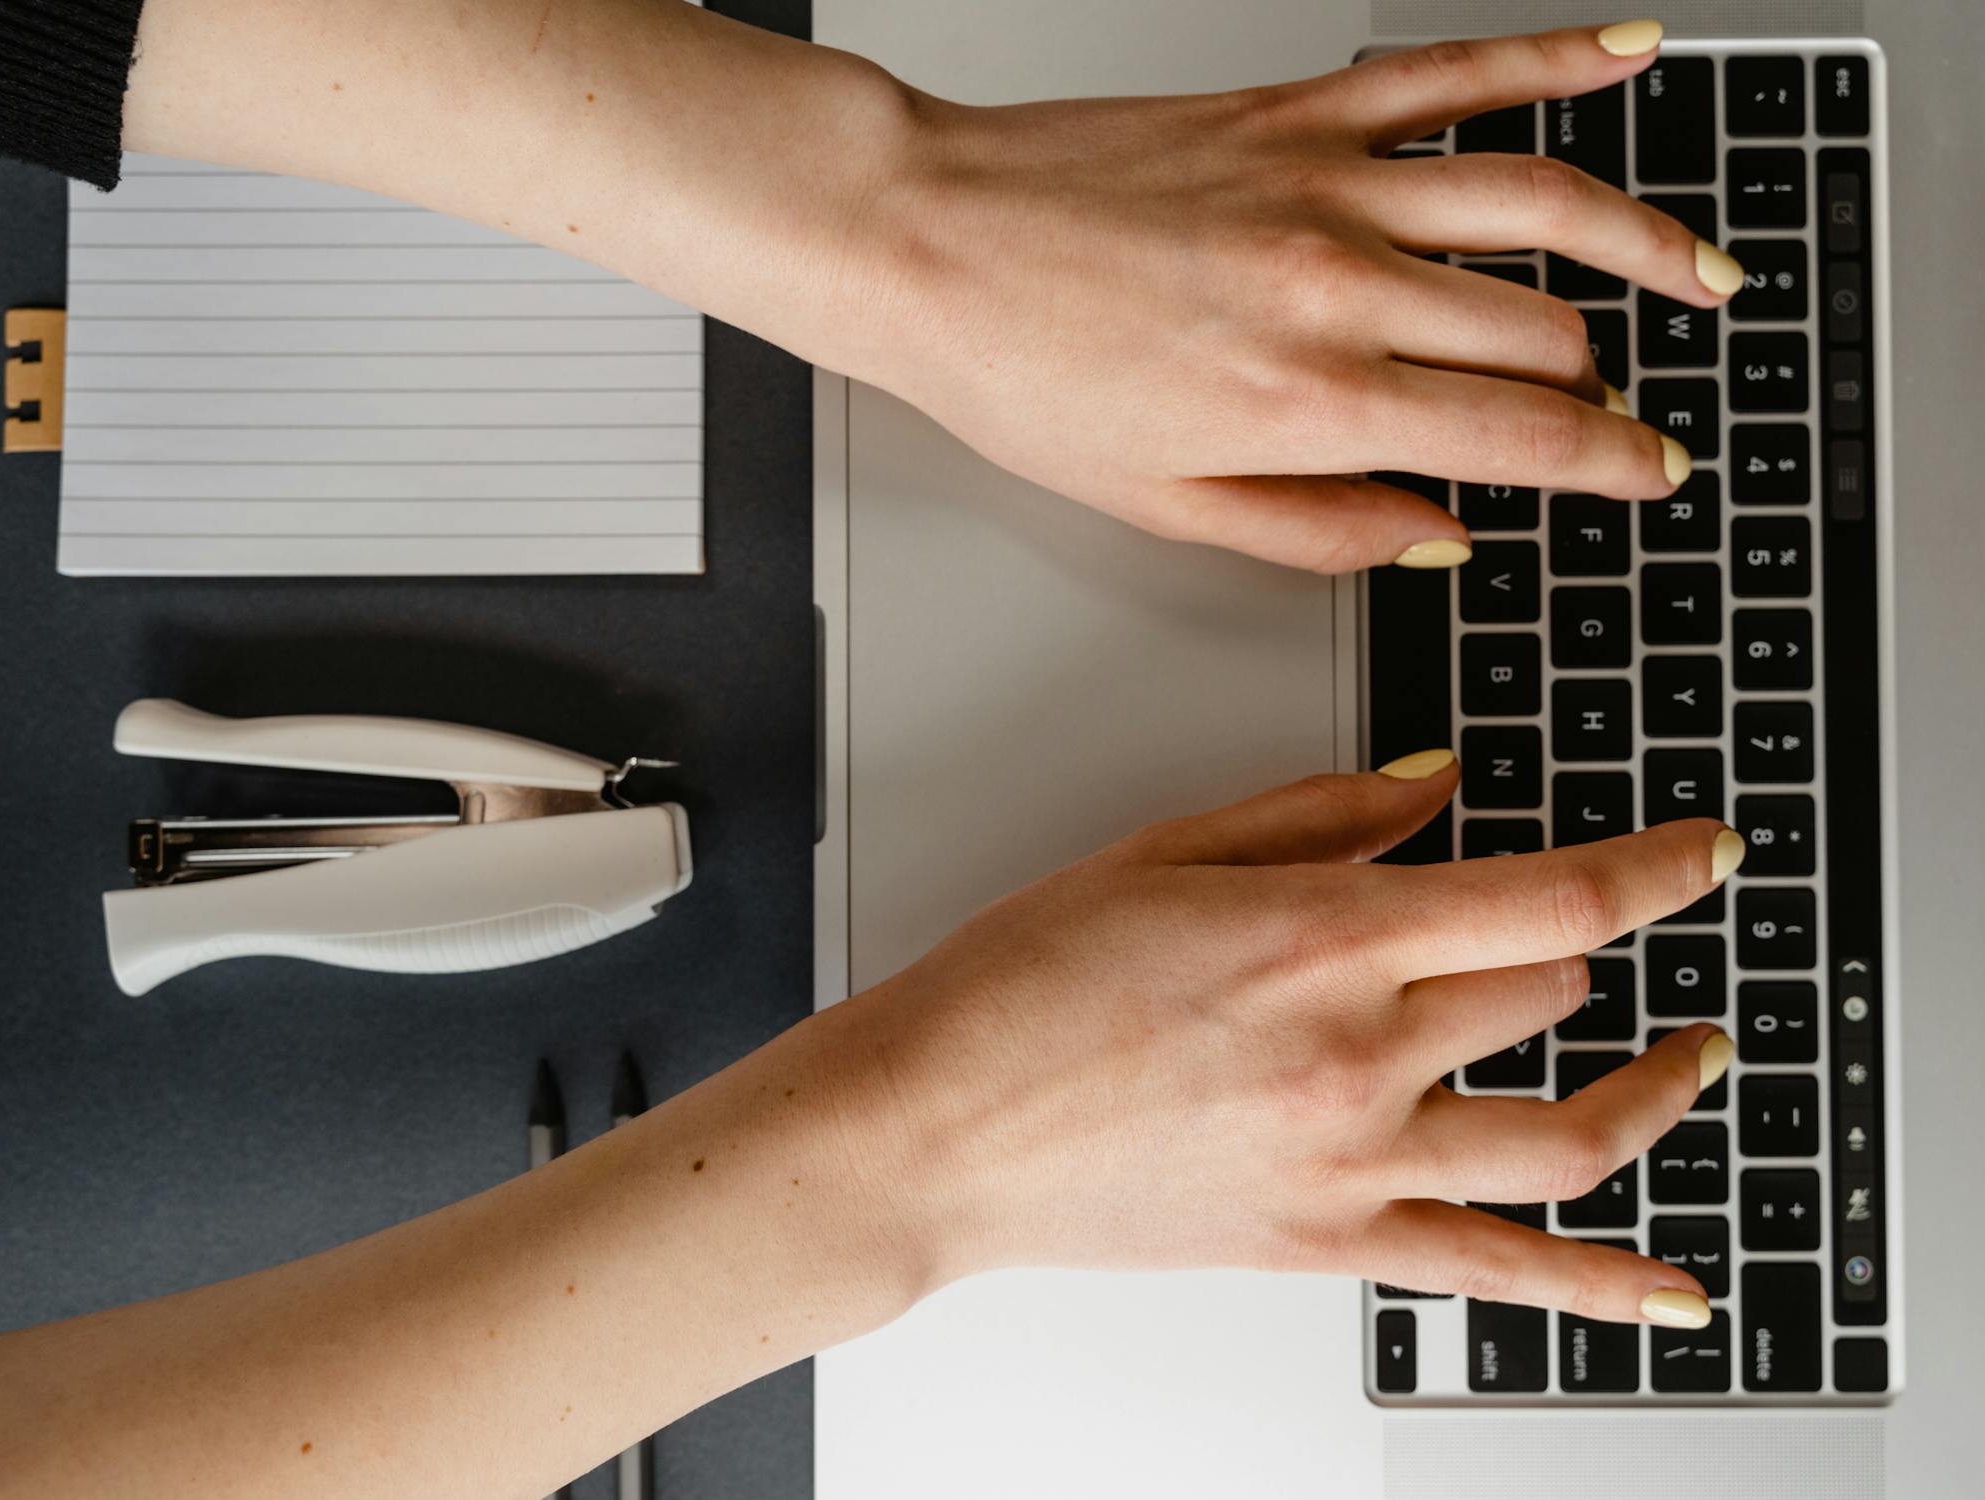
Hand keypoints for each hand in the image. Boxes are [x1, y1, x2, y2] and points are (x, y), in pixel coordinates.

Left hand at [817, 22, 1737, 571]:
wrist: (926, 241)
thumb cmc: (1019, 372)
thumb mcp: (1162, 507)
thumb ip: (1318, 531)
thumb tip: (1437, 535)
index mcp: (1307, 401)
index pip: (1519, 438)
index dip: (1609, 466)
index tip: (1646, 478)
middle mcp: (1339, 286)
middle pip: (1542, 333)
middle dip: (1601, 387)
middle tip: (1618, 413)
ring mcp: (1328, 184)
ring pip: (1543, 205)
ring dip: (1648, 241)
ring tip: (1703, 273)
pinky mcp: (1298, 111)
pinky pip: (1458, 74)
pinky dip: (1558, 57)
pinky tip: (1629, 52)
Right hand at [843, 754, 1743, 1326]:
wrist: (932, 1131)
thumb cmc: (1014, 993)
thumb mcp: (1158, 855)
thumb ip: (1316, 814)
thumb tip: (1430, 788)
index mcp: (1318, 937)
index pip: (1553, 899)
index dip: (1656, 866)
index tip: (1700, 850)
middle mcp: (1355, 1052)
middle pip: (1548, 993)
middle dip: (1556, 949)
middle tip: (1534, 929)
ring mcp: (1351, 1162)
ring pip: (1568, 1133)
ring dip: (1655, 1091)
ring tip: (1691, 1059)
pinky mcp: (1324, 1244)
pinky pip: (1498, 1275)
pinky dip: (1603, 1288)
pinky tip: (1671, 1289)